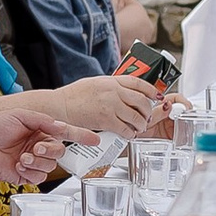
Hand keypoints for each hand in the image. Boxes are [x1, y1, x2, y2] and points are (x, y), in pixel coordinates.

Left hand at [0, 96, 75, 181]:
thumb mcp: (21, 116)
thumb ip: (43, 121)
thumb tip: (60, 126)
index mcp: (40, 130)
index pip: (65, 133)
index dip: (81, 136)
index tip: (94, 139)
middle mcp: (39, 146)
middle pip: (60, 152)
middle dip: (50, 150)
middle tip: (35, 147)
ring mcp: (33, 162)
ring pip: (51, 166)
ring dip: (37, 161)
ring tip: (22, 157)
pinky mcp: (25, 175)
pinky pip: (39, 177)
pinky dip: (30, 171)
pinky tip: (17, 165)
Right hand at [46, 72, 160, 139]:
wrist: (59, 106)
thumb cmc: (73, 96)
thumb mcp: (94, 83)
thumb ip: (111, 86)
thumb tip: (124, 91)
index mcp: (111, 81)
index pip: (139, 83)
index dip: (151, 90)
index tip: (156, 96)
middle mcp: (113, 91)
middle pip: (142, 101)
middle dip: (148, 111)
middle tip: (147, 117)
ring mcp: (110, 105)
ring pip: (136, 116)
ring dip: (141, 124)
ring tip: (139, 127)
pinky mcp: (105, 120)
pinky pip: (125, 128)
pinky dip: (130, 133)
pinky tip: (129, 135)